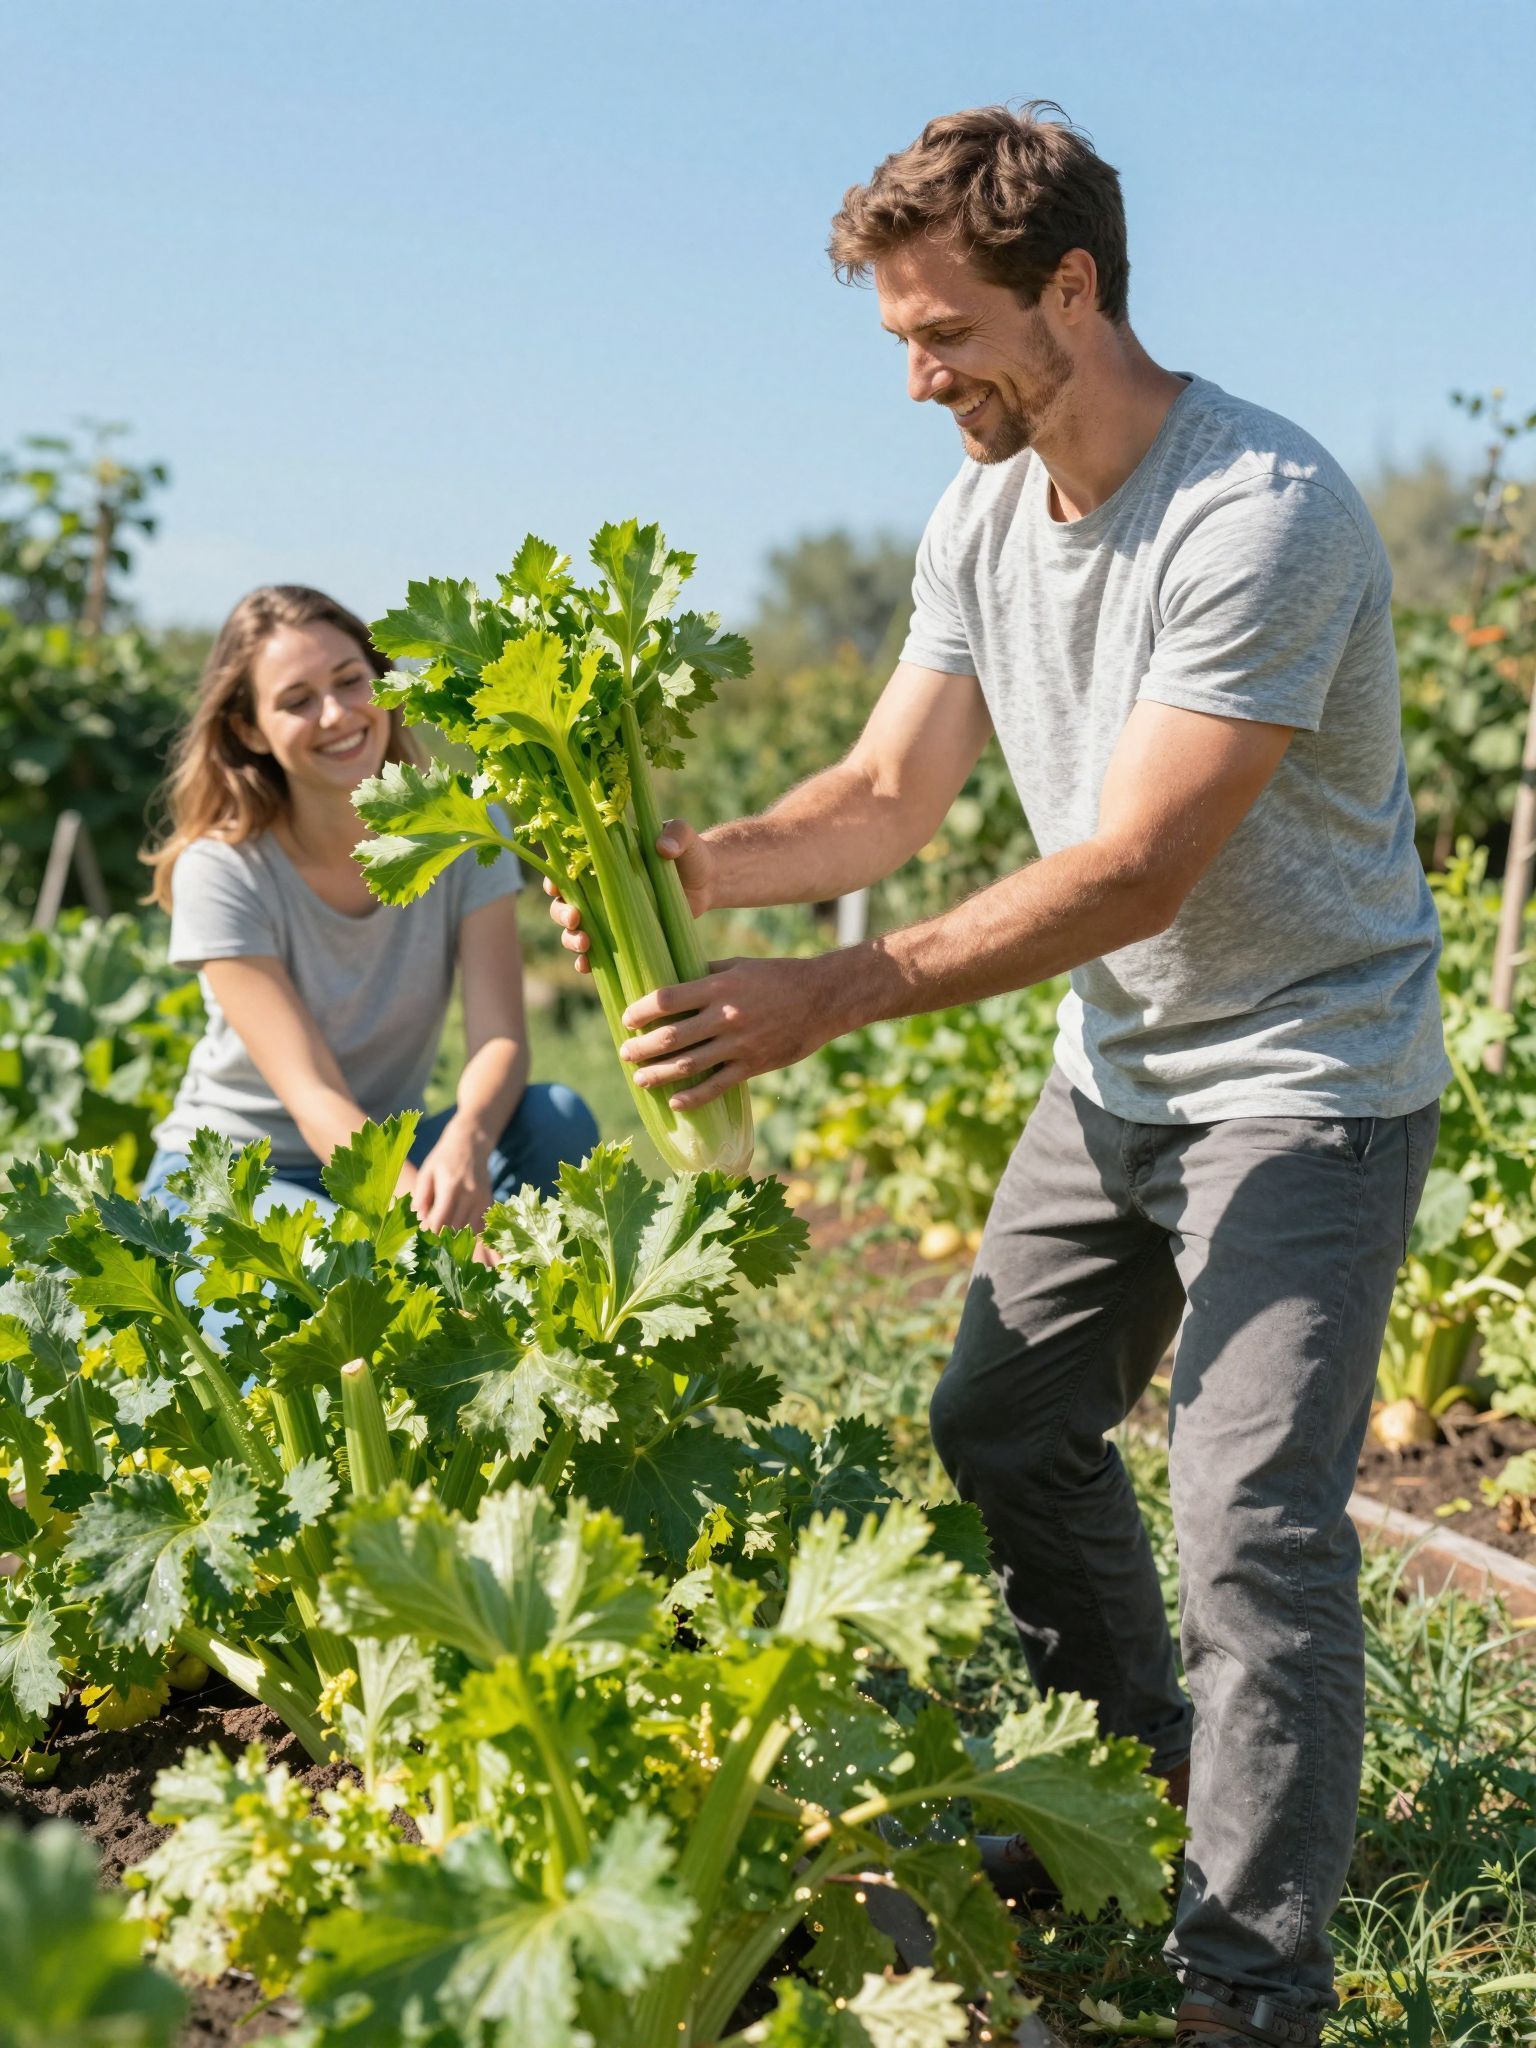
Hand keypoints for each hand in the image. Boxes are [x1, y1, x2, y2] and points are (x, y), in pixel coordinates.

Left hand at [411, 1114, 493, 1232]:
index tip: (421, 1239)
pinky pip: (479, 1226)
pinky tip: (458, 1229)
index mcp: (451, 1187)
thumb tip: (418, 1221)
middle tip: (429, 1242)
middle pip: (454, 1229)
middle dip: (441, 1237)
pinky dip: (468, 1232)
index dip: (429, 1233)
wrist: (471, 1143)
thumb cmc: (444, 1158)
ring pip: (468, 1230)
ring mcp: (482, 1199)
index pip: (440, 1221)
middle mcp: (470, 1195)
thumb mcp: (427, 1172)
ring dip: (455, 1236)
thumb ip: (421, 1197)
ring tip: (443, 1237)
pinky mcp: (488, 1202)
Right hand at [545, 820, 715, 974]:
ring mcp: (609, 914)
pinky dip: (587, 961)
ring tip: (584, 946)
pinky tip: (586, 967)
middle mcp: (598, 888)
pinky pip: (598, 952)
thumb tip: (664, 848)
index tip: (556, 888)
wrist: (707, 882)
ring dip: (571, 940)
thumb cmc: (690, 852)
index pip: (567, 867)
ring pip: (574, 930)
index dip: (555, 878)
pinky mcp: (623, 935)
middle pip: (564, 903)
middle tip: (576, 920)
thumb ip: (676, 834)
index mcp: (603, 859)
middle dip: (562, 914)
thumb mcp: (684, 836)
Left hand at [619, 955, 841, 1109]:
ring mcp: (739, 1044)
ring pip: (688, 1065)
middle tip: (625, 1053)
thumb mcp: (739, 966)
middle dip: (642, 1048)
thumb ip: (706, 975)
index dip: (641, 1011)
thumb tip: (673, 979)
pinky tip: (675, 1102)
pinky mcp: (753, 1065)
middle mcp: (725, 1017)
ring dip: (658, 1075)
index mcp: (718, 988)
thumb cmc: (778, 976)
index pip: (667, 1000)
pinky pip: (717, 1086)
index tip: (627, 1020)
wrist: (822, 999)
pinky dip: (693, 1097)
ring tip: (640, 1079)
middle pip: (671, 1037)